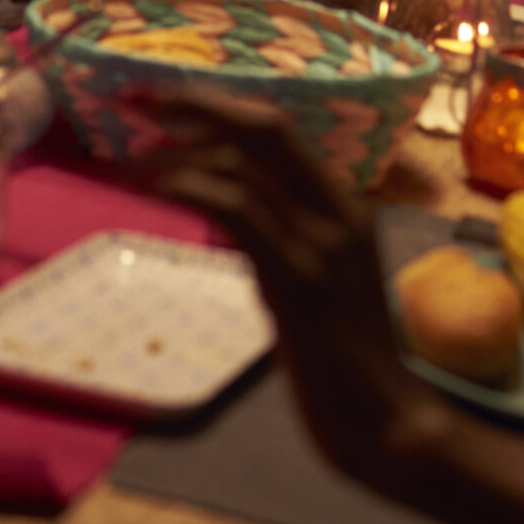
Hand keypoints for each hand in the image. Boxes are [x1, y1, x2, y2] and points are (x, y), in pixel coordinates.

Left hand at [144, 91, 439, 476]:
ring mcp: (320, 246)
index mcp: (345, 208)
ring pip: (246, 165)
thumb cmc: (350, 364)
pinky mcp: (298, 283)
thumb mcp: (319, 281)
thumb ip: (281, 239)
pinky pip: (241, 212)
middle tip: (136, 97)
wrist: (389, 426)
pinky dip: (195, 188)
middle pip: (263, 129)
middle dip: (196, 103)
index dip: (218, 104)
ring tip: (134, 164)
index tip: (164, 98)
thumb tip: (225, 206)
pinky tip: (161, 191)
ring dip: (180, 154)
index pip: (278, 130)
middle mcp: (338, 214)